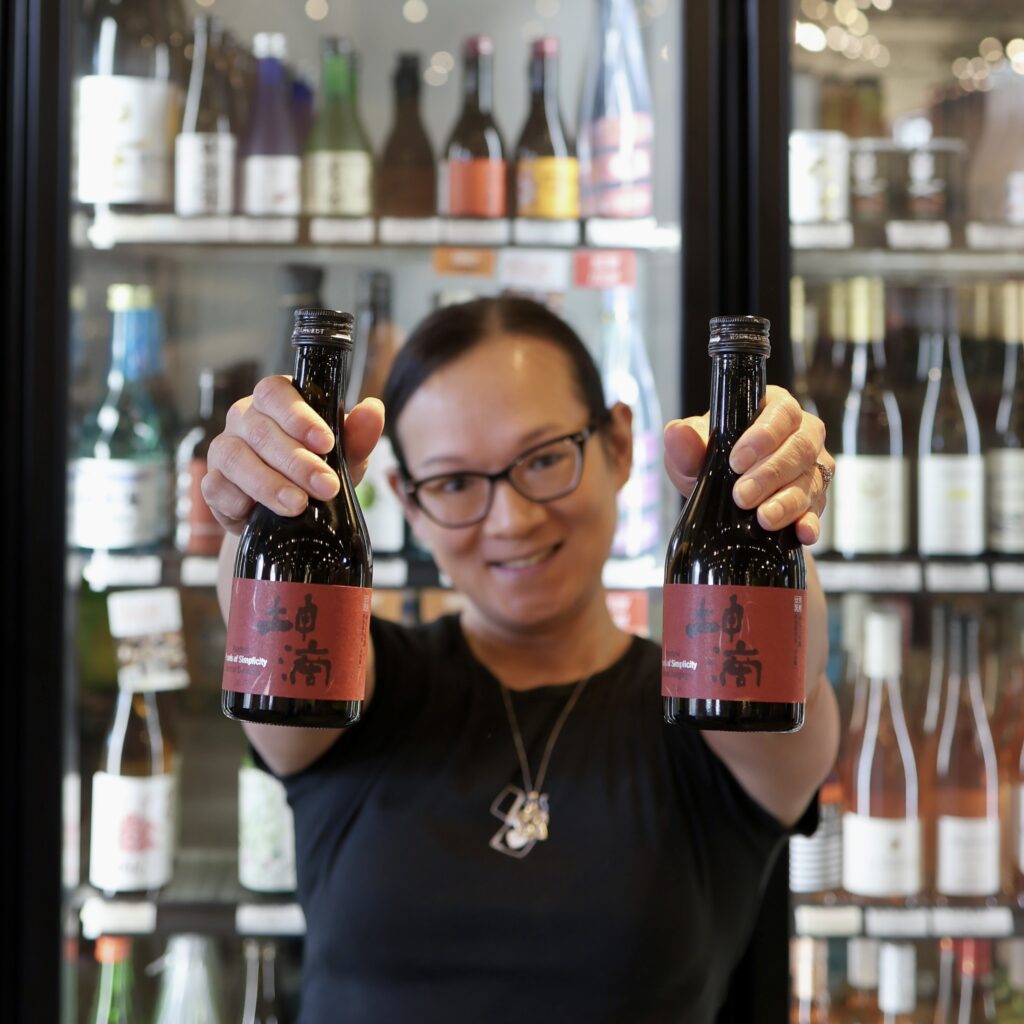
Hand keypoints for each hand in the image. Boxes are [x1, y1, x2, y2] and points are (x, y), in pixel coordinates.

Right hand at [202, 375, 385, 534]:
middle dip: (296, 461)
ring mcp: (224, 449)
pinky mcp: (212, 482)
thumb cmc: (317, 471)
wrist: (290, 516)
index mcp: (275, 402)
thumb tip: (373, 409)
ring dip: (269, 484)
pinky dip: (240, 502)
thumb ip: (358, 434)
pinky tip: (258, 513)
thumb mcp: (345, 455)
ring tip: (298, 504)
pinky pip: (216, 488)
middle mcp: (245, 419)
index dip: (298, 416)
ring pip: (235, 458)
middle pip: (260, 430)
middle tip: (326, 486)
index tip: (326, 443)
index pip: (275, 393)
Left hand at [662, 385, 831, 545]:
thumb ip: (685, 442)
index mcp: (773, 410)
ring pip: (810, 481)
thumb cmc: (707, 461)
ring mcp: (812, 468)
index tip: (737, 461)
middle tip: (743, 495)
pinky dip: (810, 522)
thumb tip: (677, 432)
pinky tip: (802, 532)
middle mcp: (801, 435)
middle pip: (800, 448)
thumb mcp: (691, 452)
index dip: (764, 436)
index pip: (781, 413)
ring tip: (764, 518)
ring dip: (788, 502)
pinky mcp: (815, 500)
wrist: (717, 499)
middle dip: (771, 474)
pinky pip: (818, 511)